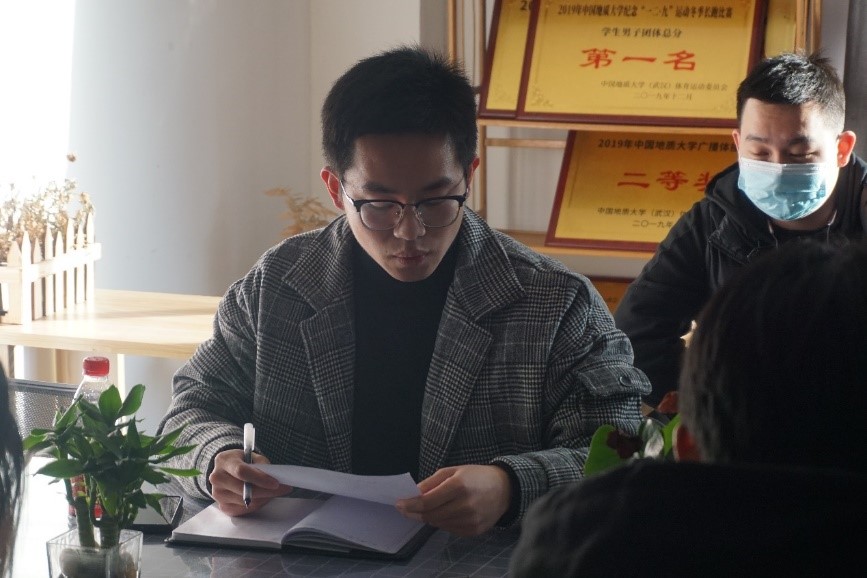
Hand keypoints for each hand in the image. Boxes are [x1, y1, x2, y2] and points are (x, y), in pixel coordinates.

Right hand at [209, 449, 291, 515]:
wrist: (225, 469)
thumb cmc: (241, 461)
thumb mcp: (251, 456)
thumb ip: (261, 465)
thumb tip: (274, 478)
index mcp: (224, 461)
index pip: (242, 472)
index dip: (260, 479)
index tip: (275, 483)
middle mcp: (217, 478)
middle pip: (244, 489)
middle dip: (267, 491)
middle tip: (283, 489)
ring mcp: (218, 494)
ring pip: (246, 502)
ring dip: (264, 498)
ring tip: (274, 492)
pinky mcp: (223, 506)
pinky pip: (244, 510)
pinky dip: (257, 505)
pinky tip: (263, 498)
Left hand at [395, 465, 510, 535]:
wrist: (505, 489)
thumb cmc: (476, 476)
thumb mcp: (453, 470)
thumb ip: (432, 482)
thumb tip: (413, 493)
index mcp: (459, 486)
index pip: (428, 501)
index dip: (411, 505)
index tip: (399, 504)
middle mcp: (465, 505)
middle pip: (431, 515)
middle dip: (416, 513)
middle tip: (406, 508)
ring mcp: (471, 520)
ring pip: (439, 524)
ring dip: (430, 517)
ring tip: (430, 508)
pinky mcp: (474, 530)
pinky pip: (450, 529)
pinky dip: (443, 522)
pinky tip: (446, 513)